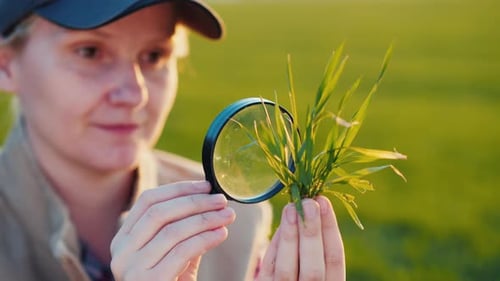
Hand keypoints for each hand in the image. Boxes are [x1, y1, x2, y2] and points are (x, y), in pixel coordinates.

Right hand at [110, 181, 235, 280]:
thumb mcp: (172, 253)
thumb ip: (182, 229)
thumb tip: (209, 199)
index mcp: (124, 239)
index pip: (148, 201)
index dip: (179, 189)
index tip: (206, 186)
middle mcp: (122, 252)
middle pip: (160, 213)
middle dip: (195, 202)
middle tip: (222, 200)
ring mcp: (132, 269)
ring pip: (172, 231)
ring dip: (205, 219)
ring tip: (228, 216)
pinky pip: (182, 252)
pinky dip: (205, 239)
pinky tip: (222, 234)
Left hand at [256, 196, 344, 280]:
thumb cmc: (302, 275)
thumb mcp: (316, 267)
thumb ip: (315, 248)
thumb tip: (310, 208)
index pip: (335, 259)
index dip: (330, 229)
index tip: (324, 202)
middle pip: (314, 267)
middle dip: (311, 232)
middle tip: (308, 203)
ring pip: (288, 269)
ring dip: (290, 237)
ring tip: (291, 209)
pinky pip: (269, 271)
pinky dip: (275, 248)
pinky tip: (280, 227)